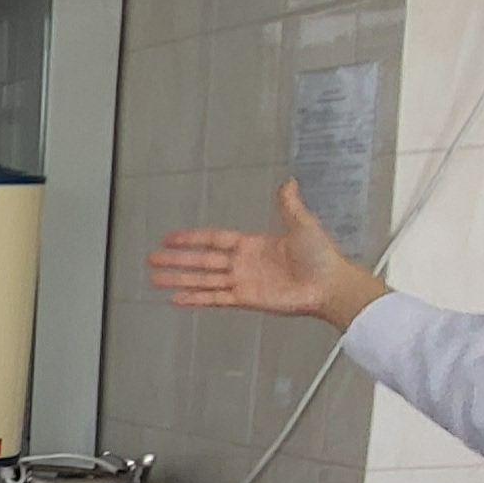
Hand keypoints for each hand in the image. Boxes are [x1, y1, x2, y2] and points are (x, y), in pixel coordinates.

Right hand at [150, 180, 389, 326]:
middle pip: (201, 260)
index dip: (191, 238)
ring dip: (179, 280)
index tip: (170, 238)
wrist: (330, 285)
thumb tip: (288, 183)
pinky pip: (215, 299)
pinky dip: (196, 299)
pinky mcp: (247, 299)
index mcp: (252, 244)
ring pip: (203, 280)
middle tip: (152, 260)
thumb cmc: (322, 257)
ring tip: (156, 279)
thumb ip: (289, 205)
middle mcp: (243, 263)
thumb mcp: (303, 223)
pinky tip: (178, 299)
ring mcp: (243, 282)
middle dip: (176, 260)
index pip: (213, 239)